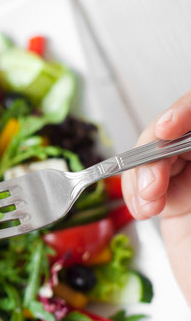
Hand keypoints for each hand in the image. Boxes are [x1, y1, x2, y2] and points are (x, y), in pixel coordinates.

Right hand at [122, 89, 190, 305]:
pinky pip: (143, 179)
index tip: (168, 127)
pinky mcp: (174, 195)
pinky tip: (144, 208)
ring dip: (140, 175)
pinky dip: (135, 191)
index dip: (185, 112)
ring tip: (148, 206)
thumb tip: (178, 135)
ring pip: (153, 153)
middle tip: (153, 186)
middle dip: (155, 153)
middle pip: (174, 131)